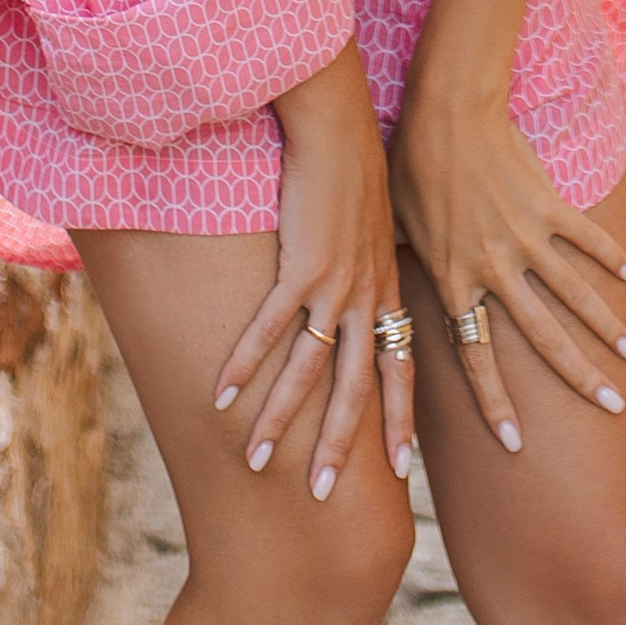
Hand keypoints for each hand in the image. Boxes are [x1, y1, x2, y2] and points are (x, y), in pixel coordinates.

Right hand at [212, 45, 414, 498]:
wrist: (341, 124)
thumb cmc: (354, 168)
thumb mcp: (373, 227)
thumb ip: (368, 267)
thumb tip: (357, 289)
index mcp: (387, 291)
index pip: (399, 369)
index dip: (401, 422)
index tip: (404, 473)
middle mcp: (367, 297)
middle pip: (357, 388)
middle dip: (341, 447)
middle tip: (325, 500)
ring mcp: (335, 284)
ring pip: (310, 370)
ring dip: (281, 421)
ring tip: (256, 463)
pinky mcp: (302, 264)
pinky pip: (271, 327)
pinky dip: (246, 363)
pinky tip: (221, 395)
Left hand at [387, 79, 625, 452]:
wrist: (446, 110)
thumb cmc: (409, 164)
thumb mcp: (398, 226)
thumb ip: (410, 267)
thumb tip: (393, 297)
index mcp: (454, 280)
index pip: (476, 356)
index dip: (494, 403)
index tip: (516, 444)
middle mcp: (494, 268)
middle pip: (544, 339)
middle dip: (580, 379)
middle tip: (611, 409)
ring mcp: (525, 237)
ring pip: (575, 296)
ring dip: (606, 330)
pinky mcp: (547, 204)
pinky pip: (584, 239)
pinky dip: (607, 258)